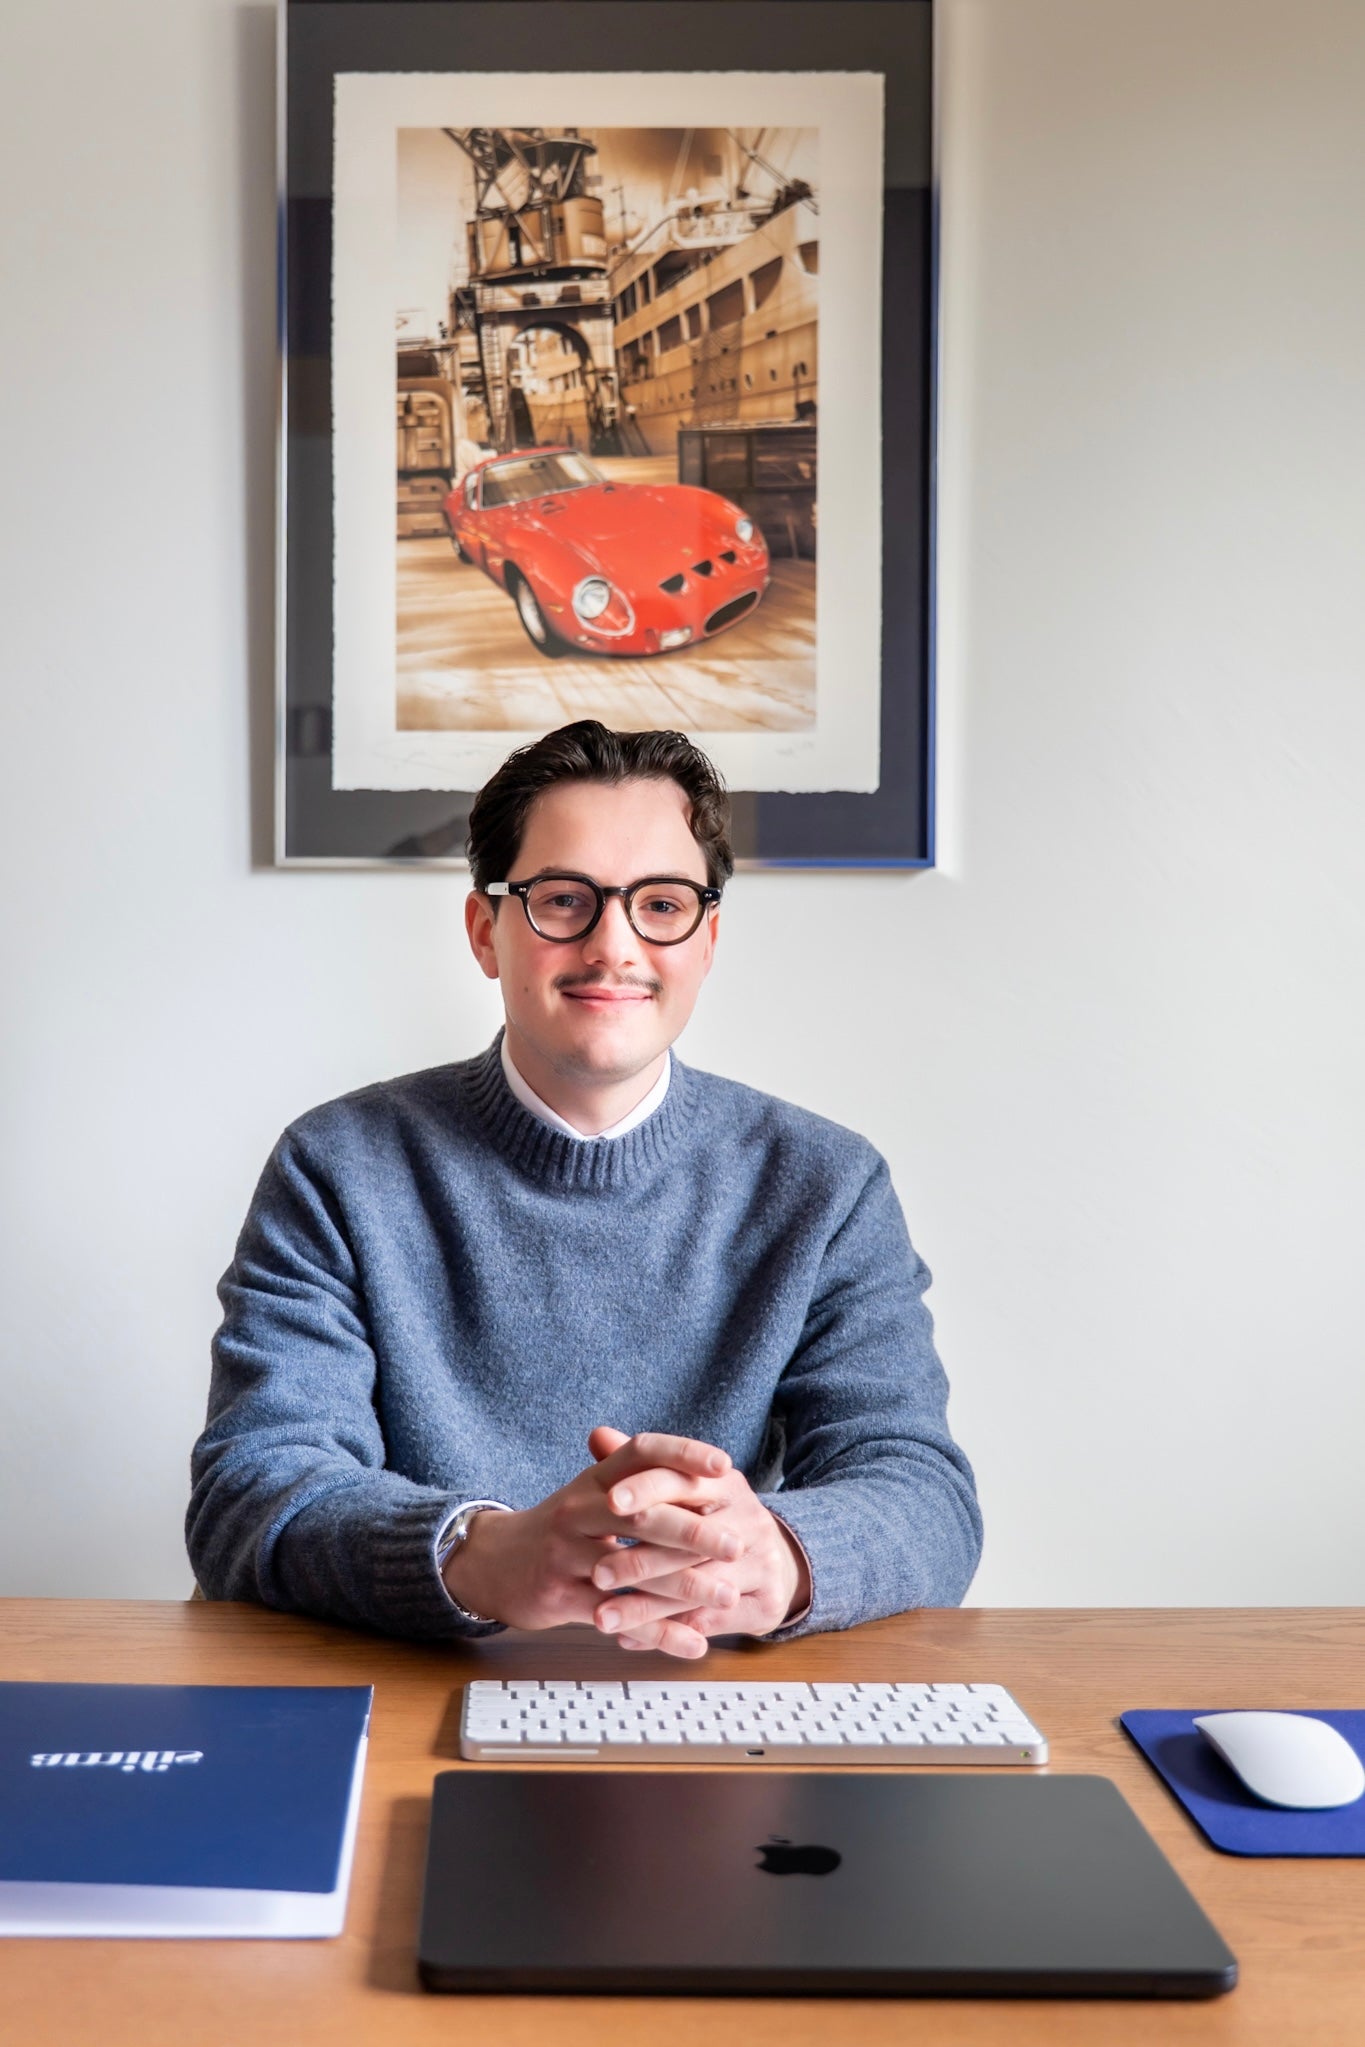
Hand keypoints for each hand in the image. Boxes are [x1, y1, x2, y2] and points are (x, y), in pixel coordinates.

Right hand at [442, 1431, 742, 1643]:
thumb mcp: (592, 1493)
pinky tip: (692, 1642)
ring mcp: (566, 1553)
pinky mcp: (560, 1596)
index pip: (641, 1452)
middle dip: (692, 1532)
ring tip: (725, 1596)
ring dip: (683, 1586)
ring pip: (631, 1569)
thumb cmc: (560, 1528)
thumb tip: (706, 1472)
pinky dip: (657, 1632)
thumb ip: (641, 1480)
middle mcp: (579, 1509)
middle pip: (641, 1514)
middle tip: (735, 1545)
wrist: (493, 1562)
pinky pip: (616, 1615)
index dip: (683, 1454)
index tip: (724, 1466)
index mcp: (594, 1478)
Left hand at [585, 1426, 811, 1656]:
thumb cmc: (713, 1520)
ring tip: (601, 1617)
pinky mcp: (767, 1602)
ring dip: (646, 1606)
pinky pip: (711, 1622)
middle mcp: (749, 1519)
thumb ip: (640, 1466)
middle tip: (597, 1574)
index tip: (609, 1501)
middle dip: (639, 1559)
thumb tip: (596, 1434)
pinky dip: (668, 1633)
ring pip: (697, 1588)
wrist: (774, 1561)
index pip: (685, 1480)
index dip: (647, 1489)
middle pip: (689, 1541)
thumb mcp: (685, 1489)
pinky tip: (631, 1638)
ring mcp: (762, 1562)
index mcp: (726, 1484)